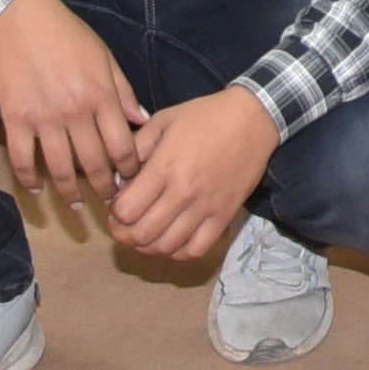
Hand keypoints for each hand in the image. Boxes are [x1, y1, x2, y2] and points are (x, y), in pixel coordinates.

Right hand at [0, 0, 149, 206]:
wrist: (23, 20)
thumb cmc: (69, 36)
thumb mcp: (105, 58)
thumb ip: (123, 92)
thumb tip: (142, 121)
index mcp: (101, 96)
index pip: (122, 146)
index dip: (128, 170)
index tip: (131, 182)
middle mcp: (76, 112)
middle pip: (93, 164)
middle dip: (103, 189)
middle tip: (109, 204)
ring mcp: (44, 118)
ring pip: (59, 168)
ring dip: (69, 193)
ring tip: (76, 207)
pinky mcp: (15, 119)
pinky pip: (23, 158)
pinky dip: (29, 178)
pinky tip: (36, 189)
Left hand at [108, 82, 285, 263]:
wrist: (253, 118)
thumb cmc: (204, 116)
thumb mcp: (162, 121)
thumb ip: (135, 149)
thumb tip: (117, 179)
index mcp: (164, 167)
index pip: (126, 211)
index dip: (114, 213)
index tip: (118, 204)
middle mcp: (183, 193)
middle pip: (141, 235)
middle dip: (124, 234)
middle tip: (125, 224)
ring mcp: (206, 208)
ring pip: (166, 248)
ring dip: (148, 246)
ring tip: (146, 233)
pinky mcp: (224, 217)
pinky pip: (196, 250)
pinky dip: (178, 252)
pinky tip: (172, 240)